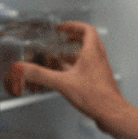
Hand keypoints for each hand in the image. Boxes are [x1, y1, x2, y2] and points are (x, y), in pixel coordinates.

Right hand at [3, 21, 128, 127]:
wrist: (112, 113)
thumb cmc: (96, 97)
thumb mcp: (62, 83)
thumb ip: (41, 75)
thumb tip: (25, 68)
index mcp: (92, 53)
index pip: (86, 29)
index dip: (73, 26)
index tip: (63, 28)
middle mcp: (100, 58)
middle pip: (90, 39)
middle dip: (75, 36)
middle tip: (65, 38)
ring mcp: (102, 69)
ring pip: (91, 53)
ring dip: (78, 51)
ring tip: (65, 56)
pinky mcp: (102, 80)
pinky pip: (92, 66)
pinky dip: (81, 65)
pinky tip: (71, 75)